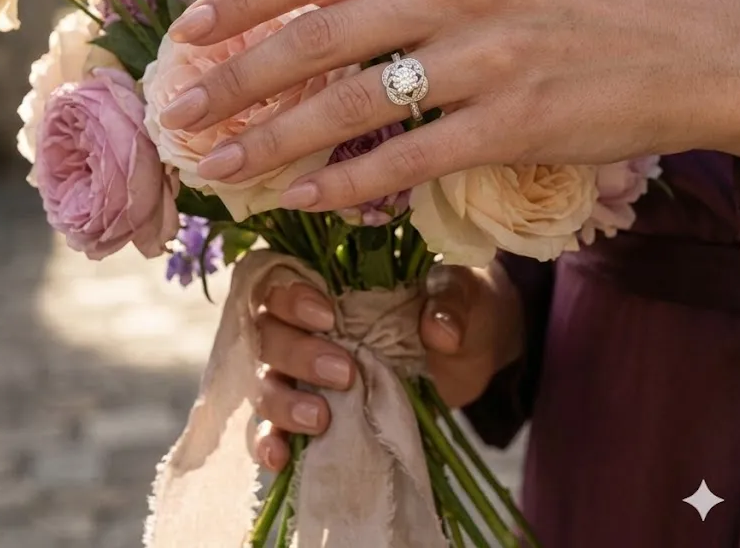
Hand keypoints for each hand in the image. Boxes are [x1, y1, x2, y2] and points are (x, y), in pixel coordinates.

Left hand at [162, 0, 739, 214]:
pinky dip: (347, 181)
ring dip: (273, 138)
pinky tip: (303, 197)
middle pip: (317, 36)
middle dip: (236, 77)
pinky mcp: (512, 123)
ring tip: (222, 164)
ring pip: (350, 102)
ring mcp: (486, 56)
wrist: (676, 47)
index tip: (191, 30)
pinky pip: (408, 158)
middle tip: (182, 113)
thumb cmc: (571, 7)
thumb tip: (314, 13)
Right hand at [253, 263, 523, 471]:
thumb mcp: (463, 295)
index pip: (282, 280)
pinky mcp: (313, 416)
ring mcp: (304, 374)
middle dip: (296, 354)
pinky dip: (269, 444)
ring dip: (282, 404)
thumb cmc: (459, 307)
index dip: (291, 298)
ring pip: (265, 383)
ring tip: (321, 420)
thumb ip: (450, 303)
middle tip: (343, 372)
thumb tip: (439, 330)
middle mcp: (305, 325)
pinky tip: (280, 459)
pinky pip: (271, 431)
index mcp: (331, 281)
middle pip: (267, 334)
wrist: (474, 350)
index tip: (327, 316)